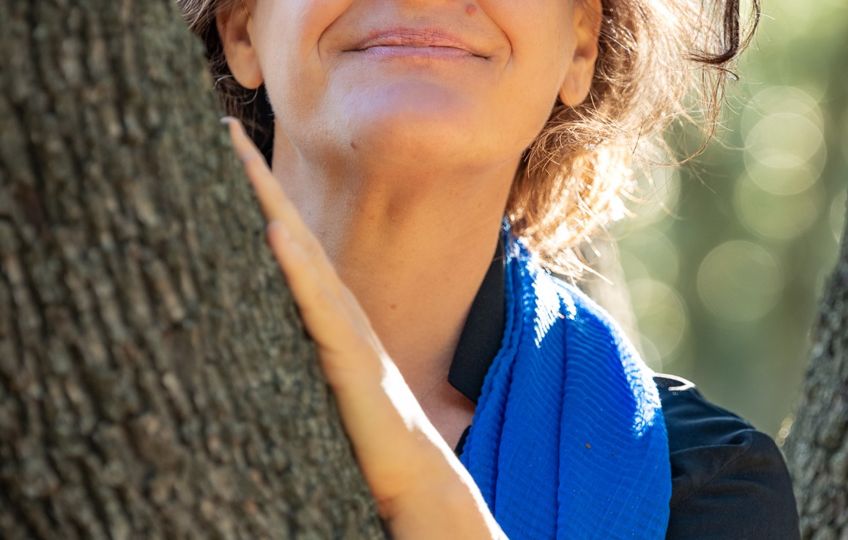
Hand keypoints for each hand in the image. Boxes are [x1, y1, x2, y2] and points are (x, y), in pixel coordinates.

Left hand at [223, 118, 504, 538]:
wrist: (411, 465)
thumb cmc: (374, 424)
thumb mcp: (337, 372)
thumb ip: (321, 340)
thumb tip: (304, 323)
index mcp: (328, 310)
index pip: (292, 243)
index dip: (265, 198)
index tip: (235, 156)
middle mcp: (336, 307)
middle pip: (293, 232)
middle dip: (260, 180)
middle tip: (225, 129)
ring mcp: (344, 327)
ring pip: (304, 257)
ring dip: (275, 206)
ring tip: (244, 160)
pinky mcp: (347, 354)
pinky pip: (318, 304)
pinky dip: (299, 267)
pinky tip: (278, 233)